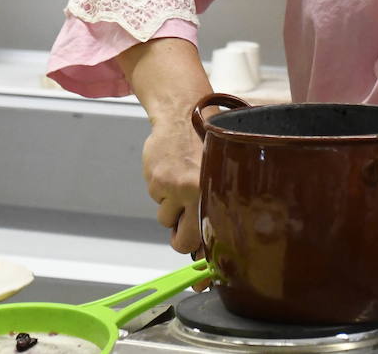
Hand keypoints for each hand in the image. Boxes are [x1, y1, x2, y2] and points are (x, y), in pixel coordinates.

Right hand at [141, 117, 205, 254]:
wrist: (183, 114)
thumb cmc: (206, 144)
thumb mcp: (221, 173)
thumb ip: (216, 205)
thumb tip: (208, 244)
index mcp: (218, 192)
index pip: (209, 238)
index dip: (203, 255)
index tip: (200, 264)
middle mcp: (196, 192)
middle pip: (183, 242)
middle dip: (181, 238)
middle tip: (183, 224)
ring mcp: (174, 187)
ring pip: (166, 220)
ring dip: (172, 207)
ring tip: (181, 182)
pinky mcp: (156, 181)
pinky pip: (157, 200)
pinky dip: (161, 189)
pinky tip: (171, 170)